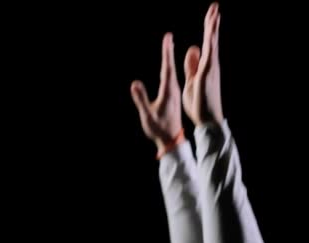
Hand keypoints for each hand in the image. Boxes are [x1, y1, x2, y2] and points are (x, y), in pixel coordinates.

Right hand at [131, 33, 181, 153]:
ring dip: (169, 57)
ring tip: (168, 45)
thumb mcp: (148, 115)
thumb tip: (135, 83)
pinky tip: (167, 65)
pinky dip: (168, 67)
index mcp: (169, 91)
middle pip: (170, 66)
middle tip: (168, 36)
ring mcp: (173, 93)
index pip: (167, 68)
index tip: (168, 39)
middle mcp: (173, 89)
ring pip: (171, 71)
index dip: (167, 53)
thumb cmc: (159, 129)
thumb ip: (141, 99)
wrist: (172, 140)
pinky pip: (170, 77)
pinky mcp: (172, 96)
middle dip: (168, 51)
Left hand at [183, 2, 223, 126]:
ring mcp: (210, 69)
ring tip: (215, 12)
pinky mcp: (207, 75)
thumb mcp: (192, 80)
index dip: (209, 28)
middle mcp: (210, 65)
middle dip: (212, 22)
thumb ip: (192, 64)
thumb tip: (193, 48)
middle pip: (212, 39)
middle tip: (215, 6)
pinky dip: (210, 43)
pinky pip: (209, 55)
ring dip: (213, 28)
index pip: (207, 43)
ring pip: (212, 44)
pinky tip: (210, 32)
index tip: (211, 14)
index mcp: (205, 66)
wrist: (207, 120)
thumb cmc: (199, 104)